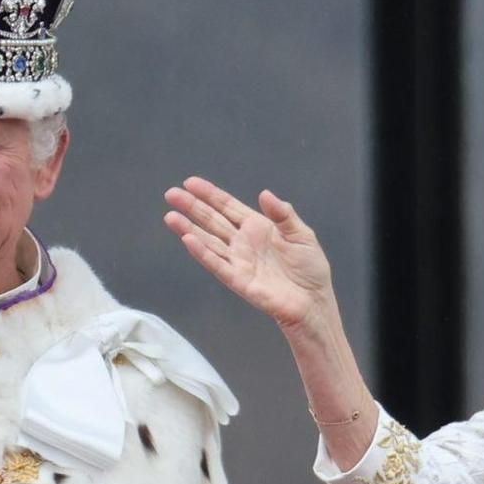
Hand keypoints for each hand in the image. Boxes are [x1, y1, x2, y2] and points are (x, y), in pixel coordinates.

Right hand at [164, 177, 335, 334]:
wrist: (313, 301)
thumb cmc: (310, 269)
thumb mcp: (302, 234)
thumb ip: (283, 214)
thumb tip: (264, 193)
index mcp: (257, 227)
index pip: (228, 206)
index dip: (209, 194)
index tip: (190, 182)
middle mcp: (243, 242)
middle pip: (212, 220)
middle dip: (192, 207)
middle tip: (170, 194)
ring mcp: (238, 261)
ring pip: (208, 241)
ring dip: (189, 228)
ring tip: (170, 216)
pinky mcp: (238, 280)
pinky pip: (217, 264)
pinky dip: (202, 252)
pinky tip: (188, 239)